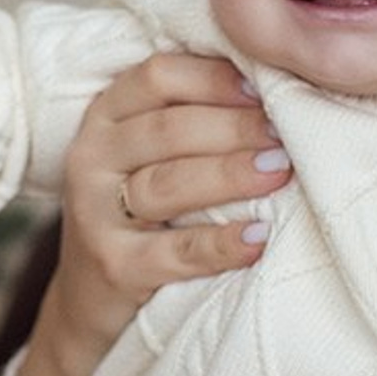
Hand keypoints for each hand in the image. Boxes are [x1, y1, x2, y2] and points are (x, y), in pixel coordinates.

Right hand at [17, 53, 291, 375]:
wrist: (91, 298)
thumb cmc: (141, 214)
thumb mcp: (149, 157)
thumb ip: (190, 118)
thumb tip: (274, 87)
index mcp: (105, 117)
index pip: (157, 77)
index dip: (212, 78)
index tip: (263, 90)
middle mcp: (93, 158)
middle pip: (166, 129)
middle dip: (233, 127)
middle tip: (285, 134)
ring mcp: (95, 213)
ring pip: (168, 184)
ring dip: (230, 175)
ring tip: (280, 172)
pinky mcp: (112, 266)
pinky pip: (173, 251)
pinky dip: (220, 244)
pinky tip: (258, 238)